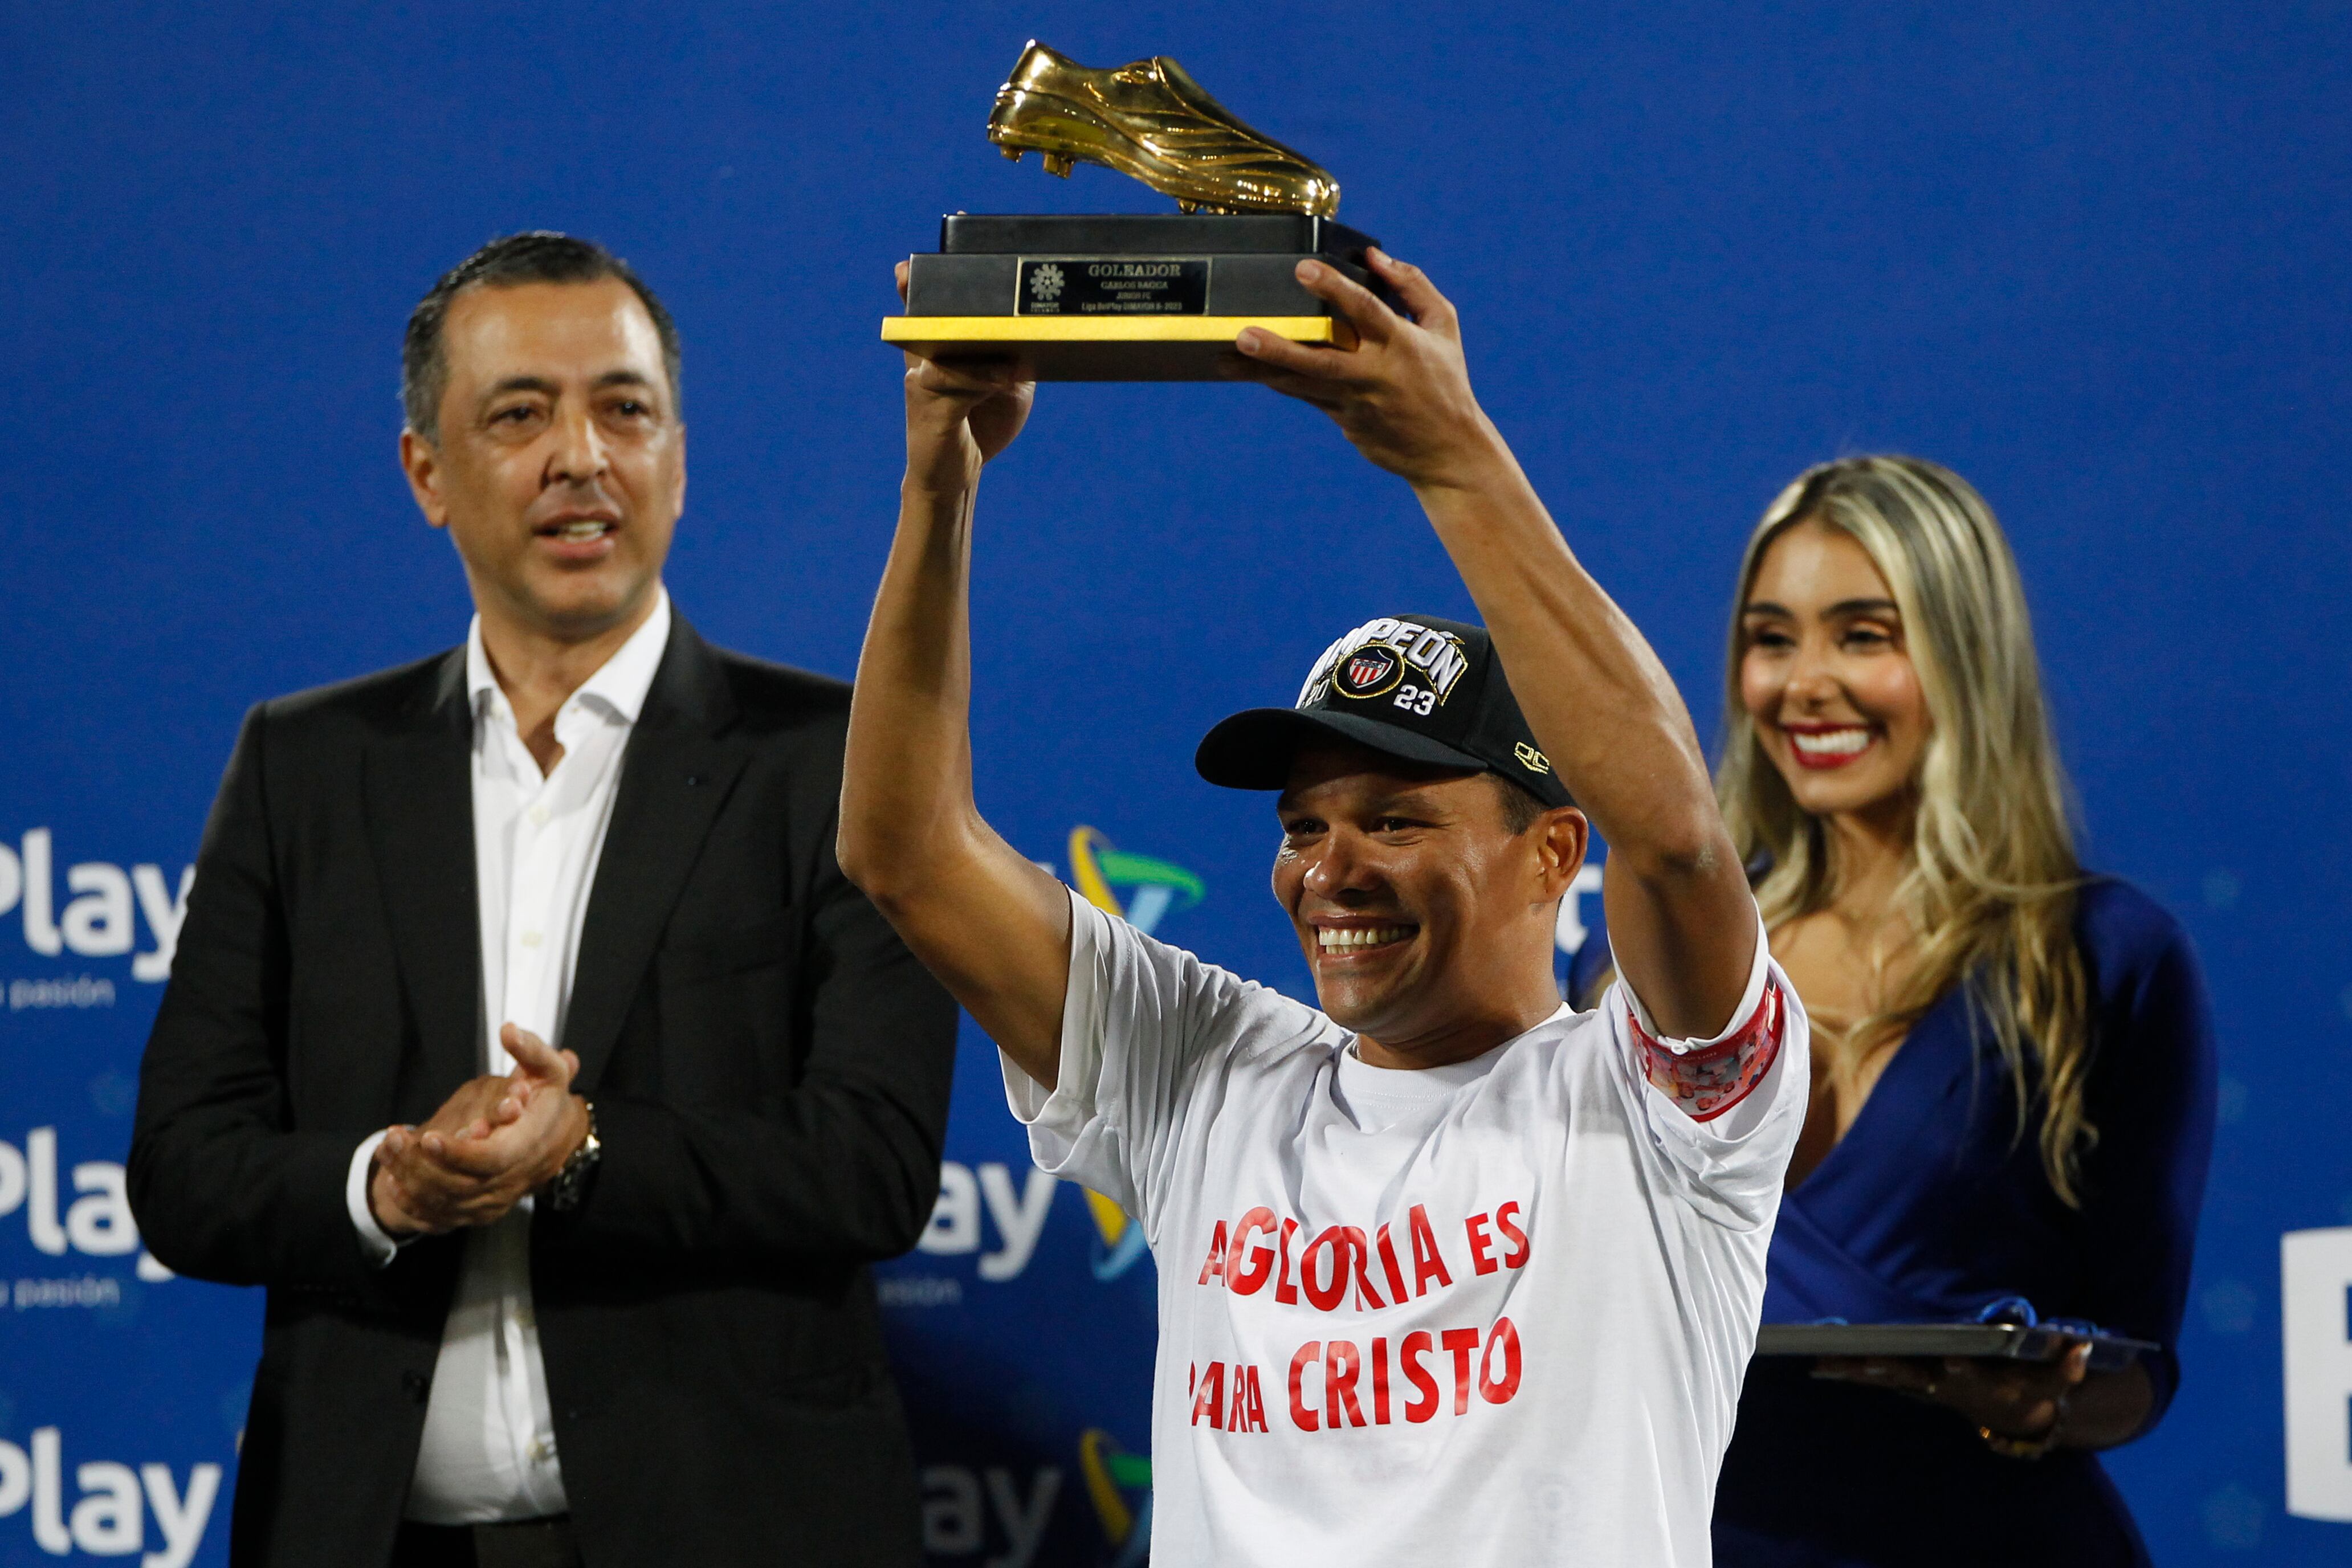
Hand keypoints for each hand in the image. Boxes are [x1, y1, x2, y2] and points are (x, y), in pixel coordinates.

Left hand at [372, 1026, 589, 1234]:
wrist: (559, 1138)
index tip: (427, 1137)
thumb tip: (509, 1031)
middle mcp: (511, 1181)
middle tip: (393, 1139)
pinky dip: (414, 1202)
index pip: (490, 1159)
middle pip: (460, 1185)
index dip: (457, 1152)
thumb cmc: (549, 1101)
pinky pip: (441, 1217)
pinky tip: (394, 1180)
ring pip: (445, 1202)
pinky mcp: (477, 1211)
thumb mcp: (549, 1070)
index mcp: (527, 1148)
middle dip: (420, 1164)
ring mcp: (494, 1200)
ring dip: (409, 1178)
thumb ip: (531, 1051)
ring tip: (387, 1149)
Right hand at [897, 261, 1034, 492]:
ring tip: (1012, 364)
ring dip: (982, 353)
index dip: (925, 279)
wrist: (959, 475)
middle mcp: (924, 358)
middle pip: (927, 316)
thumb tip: (1038, 333)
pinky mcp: (927, 408)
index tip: (936, 245)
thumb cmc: (982, 425)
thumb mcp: (1010, 383)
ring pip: (947, 350)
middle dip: (934, 293)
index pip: (931, 306)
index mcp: (941, 348)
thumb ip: (1018, 355)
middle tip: (947, 276)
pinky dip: (982, 381)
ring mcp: (922, 381)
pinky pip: (954, 386)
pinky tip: (1004, 382)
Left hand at [1230, 250, 1503, 490]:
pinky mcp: (1343, 421)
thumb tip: (1375, 257)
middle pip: (1321, 360)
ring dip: (1262, 370)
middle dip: (1280, 348)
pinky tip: (1245, 371)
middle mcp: (1374, 374)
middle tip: (1243, 334)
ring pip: (1302, 385)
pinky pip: (1305, 397)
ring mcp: (1355, 402)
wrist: (1448, 450)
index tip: (1303, 268)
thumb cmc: (1446, 379)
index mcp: (1401, 344)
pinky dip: (1277, 382)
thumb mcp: (1443, 326)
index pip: (1366, 310)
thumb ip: (1412, 286)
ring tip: (1224, 357)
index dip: (1335, 288)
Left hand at [1813, 1341, 2094, 1441]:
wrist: (2016, 1415)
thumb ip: (2067, 1365)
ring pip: (1888, 1378)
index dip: (1962, 1371)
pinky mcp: (1913, 1381)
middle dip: (1890, 1372)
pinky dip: (1852, 1371)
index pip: (1971, 1378)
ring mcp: (1927, 1386)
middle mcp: (1948, 1388)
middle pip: (1916, 1380)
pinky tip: (1820, 1364)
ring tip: (1822, 1362)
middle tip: (1863, 1362)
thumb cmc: (2035, 1387)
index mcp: (1982, 1385)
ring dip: (1857, 1372)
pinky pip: (1878, 1375)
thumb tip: (2078, 1345)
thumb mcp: (2057, 1379)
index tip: (1950, 1360)